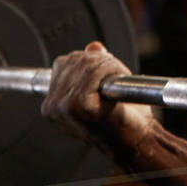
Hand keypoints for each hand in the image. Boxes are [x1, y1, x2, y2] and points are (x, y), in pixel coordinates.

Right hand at [41, 41, 155, 155]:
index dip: (88, 60)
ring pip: (86, 65)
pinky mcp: (77, 106)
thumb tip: (93, 46)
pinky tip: (115, 88)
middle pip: (74, 60)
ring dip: (108, 67)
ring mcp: (62, 107)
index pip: (62, 63)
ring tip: (117, 82)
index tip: (103, 70)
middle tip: (115, 76)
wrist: (134, 140)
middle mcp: (52, 105)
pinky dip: (109, 73)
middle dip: (99, 61)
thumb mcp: (104, 87)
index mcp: (52, 102)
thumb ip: (93, 67)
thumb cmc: (121, 118)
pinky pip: (94, 74)